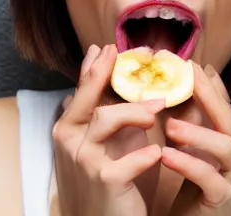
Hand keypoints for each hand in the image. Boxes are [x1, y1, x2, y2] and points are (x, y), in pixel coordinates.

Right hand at [52, 44, 164, 215]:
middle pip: (86, 99)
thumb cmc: (115, 178)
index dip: (92, 68)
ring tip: (157, 108)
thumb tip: (127, 81)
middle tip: (115, 52)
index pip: (81, 92)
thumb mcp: (112, 141)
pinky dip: (142, 155)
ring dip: (134, 109)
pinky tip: (156, 152)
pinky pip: (123, 163)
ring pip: (105, 119)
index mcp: (74, 129)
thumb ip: (115, 113)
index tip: (104, 47)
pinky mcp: (104, 183)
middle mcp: (72, 142)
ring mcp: (86, 162)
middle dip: (100, 73)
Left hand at [162, 62, 230, 214]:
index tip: (189, 64)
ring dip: (195, 133)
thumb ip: (203, 110)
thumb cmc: (200, 182)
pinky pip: (208, 177)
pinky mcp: (224, 198)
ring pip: (222, 145)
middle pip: (227, 117)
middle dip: (206, 96)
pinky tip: (166, 155)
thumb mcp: (200, 142)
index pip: (224, 103)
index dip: (208, 83)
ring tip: (170, 125)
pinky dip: (187, 164)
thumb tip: (204, 70)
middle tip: (184, 79)